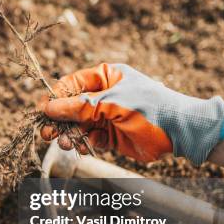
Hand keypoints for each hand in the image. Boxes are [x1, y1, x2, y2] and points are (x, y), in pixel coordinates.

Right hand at [38, 63, 223, 164]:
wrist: (179, 132)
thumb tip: (49, 108)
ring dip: (69, 135)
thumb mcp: (111, 103)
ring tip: (66, 144)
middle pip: (70, 107)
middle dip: (58, 121)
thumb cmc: (148, 107)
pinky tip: (86, 146)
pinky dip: (84, 143)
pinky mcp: (109, 135)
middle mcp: (102, 95)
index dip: (55, 98)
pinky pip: (88, 138)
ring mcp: (105, 116)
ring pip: (77, 125)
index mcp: (104, 78)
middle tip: (47, 134)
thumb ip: (79, 106)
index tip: (43, 112)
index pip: (70, 85)